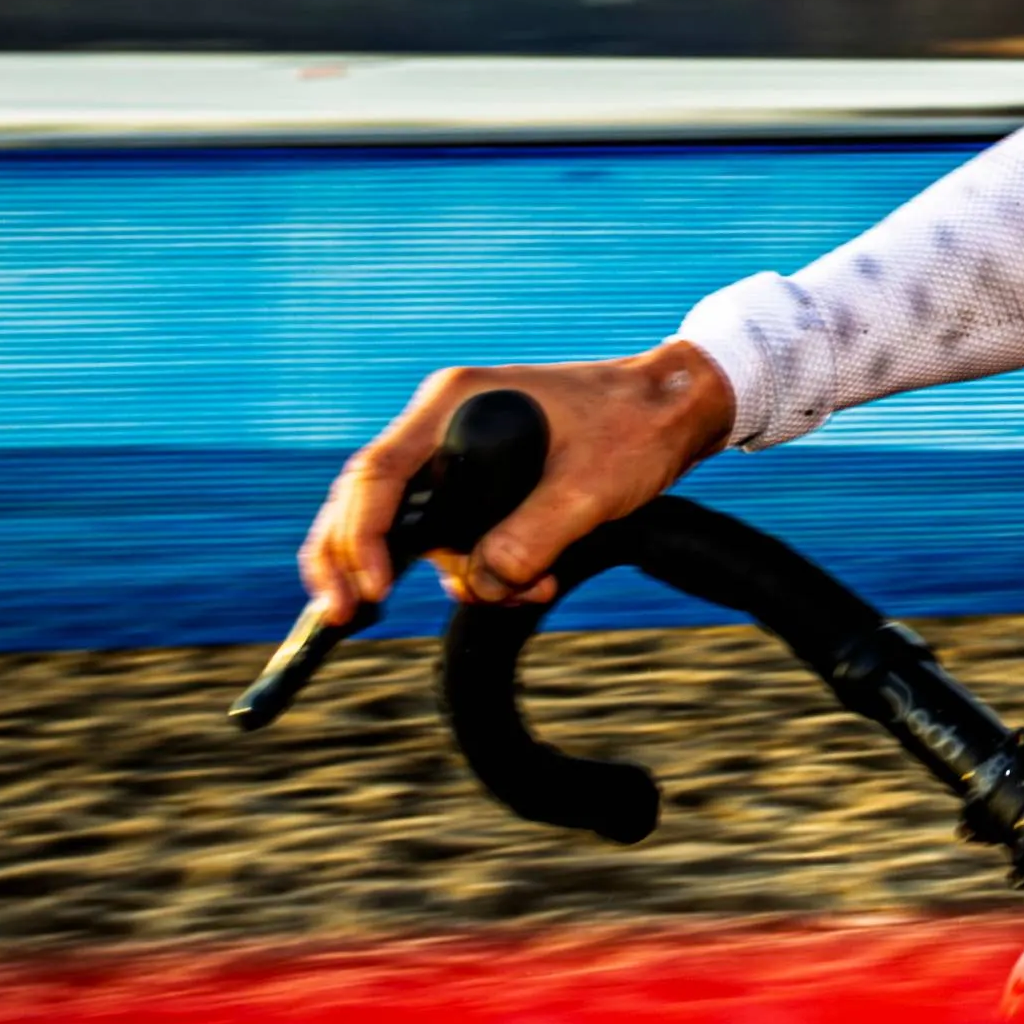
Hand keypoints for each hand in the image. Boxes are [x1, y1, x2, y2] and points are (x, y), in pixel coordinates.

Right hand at [296, 341, 736, 621]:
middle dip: (359, 562)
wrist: (675, 408)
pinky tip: (527, 584)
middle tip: (348, 618)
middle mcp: (444, 424)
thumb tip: (482, 583)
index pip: (376, 475)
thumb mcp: (590, 487)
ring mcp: (460, 450)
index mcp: (453, 405)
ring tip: (522, 592)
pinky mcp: (483, 478)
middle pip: (369, 500)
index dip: (359, 536)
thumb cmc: (636, 428)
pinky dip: (478, 566)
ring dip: (456, 572)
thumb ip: (534, 535)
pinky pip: (455, 532)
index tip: (372, 590)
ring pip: (417, 527)